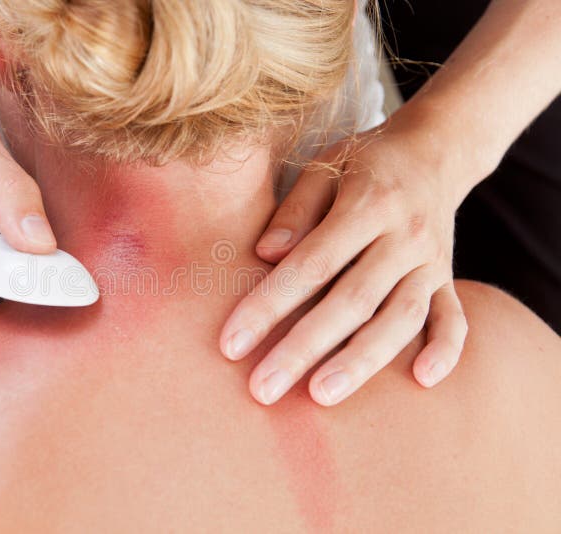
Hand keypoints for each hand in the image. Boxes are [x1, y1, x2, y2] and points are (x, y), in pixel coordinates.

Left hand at [220, 123, 471, 405]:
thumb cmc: (364, 161)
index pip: (311, 263)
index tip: (232, 343)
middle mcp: (405, 236)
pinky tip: (422, 381)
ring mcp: (432, 261)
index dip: (269, 305)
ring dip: (362, 360)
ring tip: (321, 396)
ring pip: (400, 317)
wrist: (437, 149)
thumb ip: (295, 209)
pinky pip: (454, 317)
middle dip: (305, 348)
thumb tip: (265, 253)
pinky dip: (445, 349)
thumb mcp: (325, 165)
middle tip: (264, 389)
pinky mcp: (448, 278)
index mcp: (368, 203)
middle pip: (352, 300)